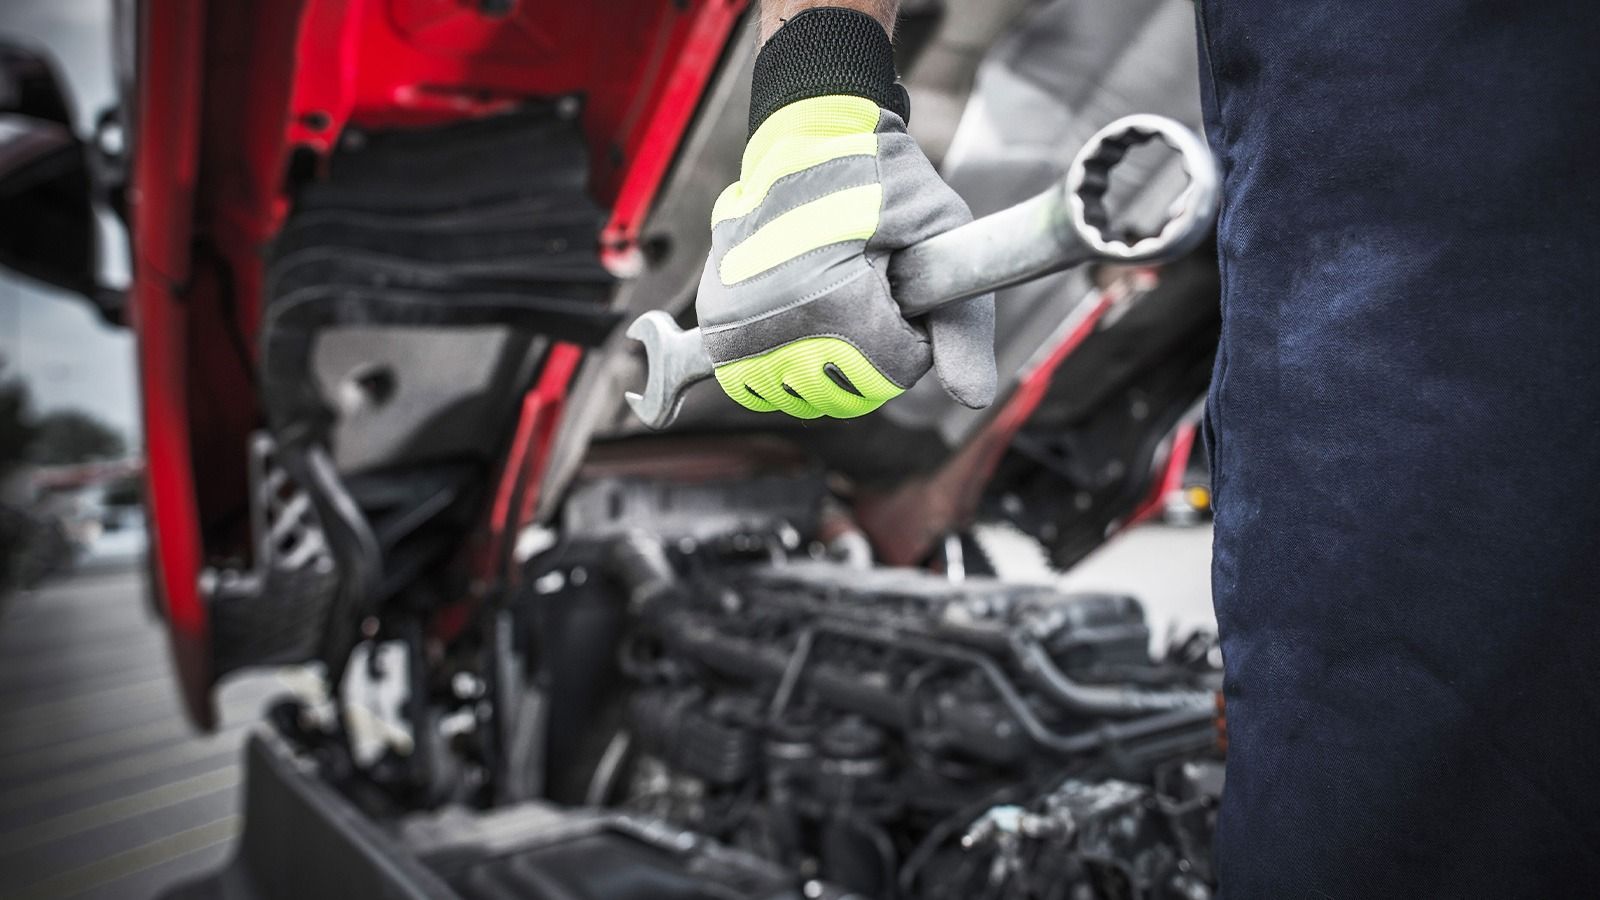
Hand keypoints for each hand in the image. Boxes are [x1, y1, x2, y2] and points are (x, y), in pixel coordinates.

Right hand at [695, 8, 994, 419]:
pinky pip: (758, 383)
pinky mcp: (715, 323)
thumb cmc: (880, 174)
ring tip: (837, 299)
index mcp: (832, 302)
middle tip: (871, 288)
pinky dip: (787, 366)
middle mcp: (772, 321)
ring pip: (803, 395)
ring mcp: (734, 326)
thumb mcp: (940, 229)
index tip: (904, 287)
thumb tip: (975, 399)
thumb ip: (964, 323)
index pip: (894, 372)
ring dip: (829, 362)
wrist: (808, 134)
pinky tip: (805, 322)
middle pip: (847, 392)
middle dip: (874, 351)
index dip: (914, 333)